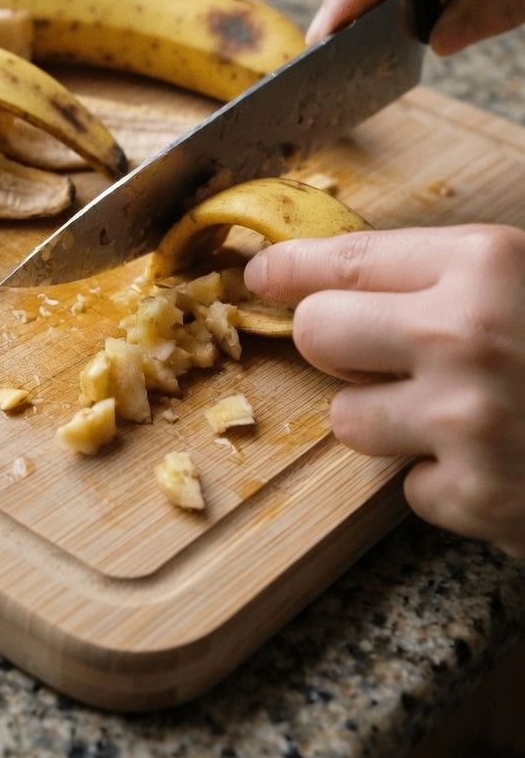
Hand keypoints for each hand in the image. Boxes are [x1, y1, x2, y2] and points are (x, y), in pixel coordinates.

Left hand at [243, 225, 524, 557]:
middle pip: (317, 334)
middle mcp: (464, 335)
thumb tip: (352, 274)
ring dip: (387, 421)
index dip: (289, 267)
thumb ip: (458, 272)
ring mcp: (466, 422)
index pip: (344, 258)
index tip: (259, 275)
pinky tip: (498, 465)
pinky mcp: (477, 498)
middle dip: (334, 343)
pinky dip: (442, 482)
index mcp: (486, 264)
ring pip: (348, 420)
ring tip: (459, 415)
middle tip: (372, 352)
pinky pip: (408, 488)